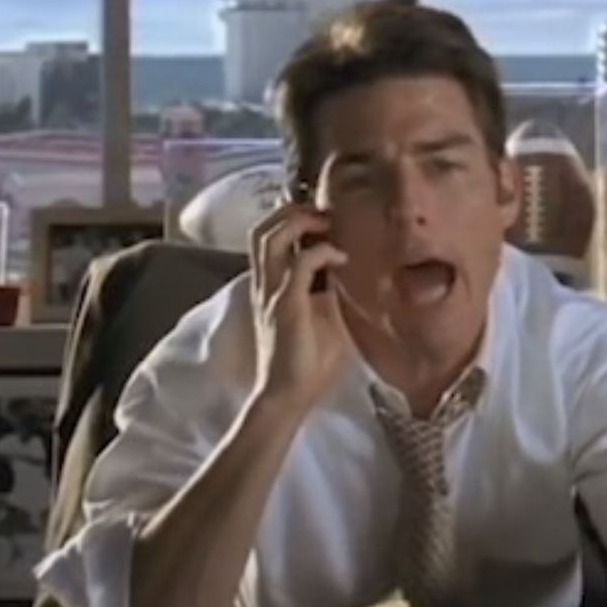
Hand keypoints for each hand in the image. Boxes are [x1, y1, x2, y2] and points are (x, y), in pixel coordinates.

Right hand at [248, 182, 349, 410]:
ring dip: (302, 222)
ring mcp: (271, 293)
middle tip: (324, 214)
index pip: (265, 237)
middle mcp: (264, 284)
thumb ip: (325, 289)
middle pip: (262, 228)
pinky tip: (341, 257)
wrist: (288, 395)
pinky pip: (300, 263)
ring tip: (328, 224)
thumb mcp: (321, 315)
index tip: (319, 217)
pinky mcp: (285, 305)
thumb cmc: (306, 362)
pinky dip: (322, 251)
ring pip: (272, 237)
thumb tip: (344, 268)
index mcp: (268, 286)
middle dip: (293, 211)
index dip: (287, 218)